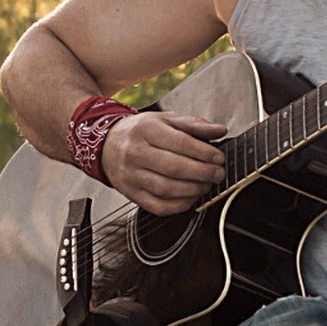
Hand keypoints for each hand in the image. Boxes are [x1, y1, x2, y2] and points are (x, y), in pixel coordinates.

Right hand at [101, 111, 227, 214]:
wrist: (106, 145)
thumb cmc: (140, 132)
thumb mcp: (165, 120)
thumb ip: (194, 125)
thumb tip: (220, 131)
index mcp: (146, 130)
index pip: (180, 143)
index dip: (204, 153)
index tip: (219, 158)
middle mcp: (135, 153)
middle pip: (174, 168)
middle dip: (202, 173)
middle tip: (218, 174)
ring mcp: (131, 176)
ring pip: (166, 189)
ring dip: (193, 190)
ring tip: (206, 185)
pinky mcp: (131, 194)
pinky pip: (158, 206)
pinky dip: (179, 205)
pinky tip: (191, 197)